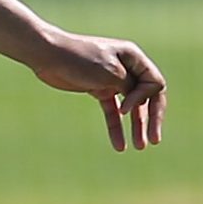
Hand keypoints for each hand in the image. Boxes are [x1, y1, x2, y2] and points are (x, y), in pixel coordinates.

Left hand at [28, 28, 165, 150]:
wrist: (48, 55)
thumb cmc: (80, 59)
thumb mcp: (111, 73)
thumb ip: (130, 87)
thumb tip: (140, 101)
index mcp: (134, 58)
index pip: (154, 83)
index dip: (145, 100)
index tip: (125, 108)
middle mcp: (127, 68)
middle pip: (147, 97)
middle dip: (151, 119)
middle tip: (154, 141)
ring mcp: (113, 80)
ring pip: (130, 107)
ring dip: (135, 126)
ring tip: (140, 147)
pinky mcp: (98, 89)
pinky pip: (112, 111)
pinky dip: (115, 127)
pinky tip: (119, 146)